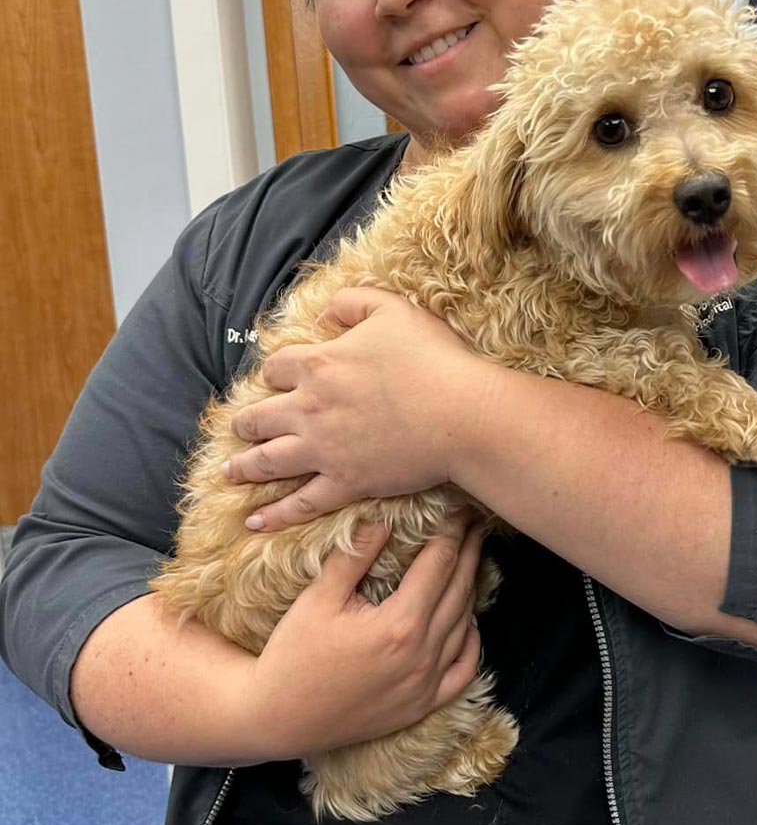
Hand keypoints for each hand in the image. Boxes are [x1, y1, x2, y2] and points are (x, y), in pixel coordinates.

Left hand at [225, 289, 496, 530]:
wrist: (459, 414)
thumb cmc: (431, 358)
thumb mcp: (391, 309)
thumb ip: (352, 302)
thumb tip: (324, 313)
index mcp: (318, 364)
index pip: (277, 368)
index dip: (274, 372)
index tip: (277, 378)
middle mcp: (309, 408)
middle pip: (261, 416)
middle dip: (246, 423)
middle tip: (238, 429)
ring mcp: (323, 449)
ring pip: (269, 461)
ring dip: (244, 467)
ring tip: (229, 473)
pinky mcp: (345, 482)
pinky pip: (301, 503)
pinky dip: (275, 515)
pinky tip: (254, 522)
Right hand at [243, 517, 485, 759]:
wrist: (279, 718)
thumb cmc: (294, 655)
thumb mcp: (319, 598)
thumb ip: (355, 556)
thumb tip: (382, 519)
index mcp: (400, 624)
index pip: (439, 566)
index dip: (452, 534)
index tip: (460, 510)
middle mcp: (422, 655)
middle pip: (459, 591)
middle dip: (469, 553)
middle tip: (475, 524)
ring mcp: (426, 684)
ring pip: (465, 627)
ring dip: (470, 590)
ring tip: (470, 561)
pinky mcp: (421, 706)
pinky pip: (463, 671)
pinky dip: (471, 642)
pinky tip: (467, 622)